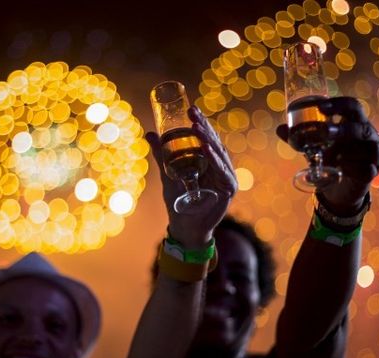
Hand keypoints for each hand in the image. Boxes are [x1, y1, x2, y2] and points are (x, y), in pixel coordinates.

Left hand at [146, 106, 237, 247]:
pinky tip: (206, 148)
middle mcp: (221, 167)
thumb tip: (150, 133)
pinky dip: (215, 160)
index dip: (201, 122)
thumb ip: (161, 155)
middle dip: (204, 126)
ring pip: (219, 154)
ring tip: (197, 127)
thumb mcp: (168, 174)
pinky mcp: (228, 190)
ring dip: (208, 139)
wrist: (185, 228)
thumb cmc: (178, 201)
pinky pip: (222, 171)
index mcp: (210, 161)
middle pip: (214, 142)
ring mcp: (227, 178)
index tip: (191, 109)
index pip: (207, 138)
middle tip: (193, 113)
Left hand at [277, 96, 378, 214]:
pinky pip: (366, 168)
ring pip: (365, 148)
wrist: (340, 187)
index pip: (352, 106)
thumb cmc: (331, 159)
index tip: (320, 107)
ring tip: (332, 158)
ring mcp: (373, 153)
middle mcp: (368, 134)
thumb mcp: (313, 148)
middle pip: (360, 126)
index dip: (338, 105)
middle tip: (323, 131)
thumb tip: (280, 129)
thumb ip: (299, 139)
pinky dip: (351, 169)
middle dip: (341, 129)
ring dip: (346, 152)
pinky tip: (340, 170)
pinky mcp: (372, 171)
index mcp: (354, 122)